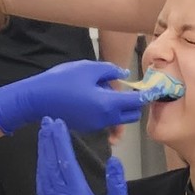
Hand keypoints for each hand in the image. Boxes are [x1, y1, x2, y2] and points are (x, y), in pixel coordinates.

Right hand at [0, 60, 143, 134]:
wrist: (38, 98)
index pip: (137, 102)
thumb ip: (110, 71)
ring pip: (118, 118)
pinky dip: (109, 111)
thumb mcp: (89, 68)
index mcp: (108, 104)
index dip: (148, 94)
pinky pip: (106, 120)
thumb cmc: (63, 80)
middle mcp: (105, 118)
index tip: (156, 88)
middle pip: (131, 115)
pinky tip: (97, 96)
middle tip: (131, 87)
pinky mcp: (88, 127)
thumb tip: (125, 74)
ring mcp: (96, 125)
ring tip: (109, 89)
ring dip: (121, 107)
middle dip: (135, 103)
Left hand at [36, 117, 131, 194]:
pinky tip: (43, 163)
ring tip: (43, 137)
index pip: (65, 162)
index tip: (58, 124)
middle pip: (50, 165)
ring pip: (43, 176)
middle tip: (46, 122)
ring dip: (42, 155)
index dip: (60, 141)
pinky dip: (41, 172)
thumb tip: (114, 160)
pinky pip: (42, 189)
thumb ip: (115, 182)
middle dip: (48, 142)